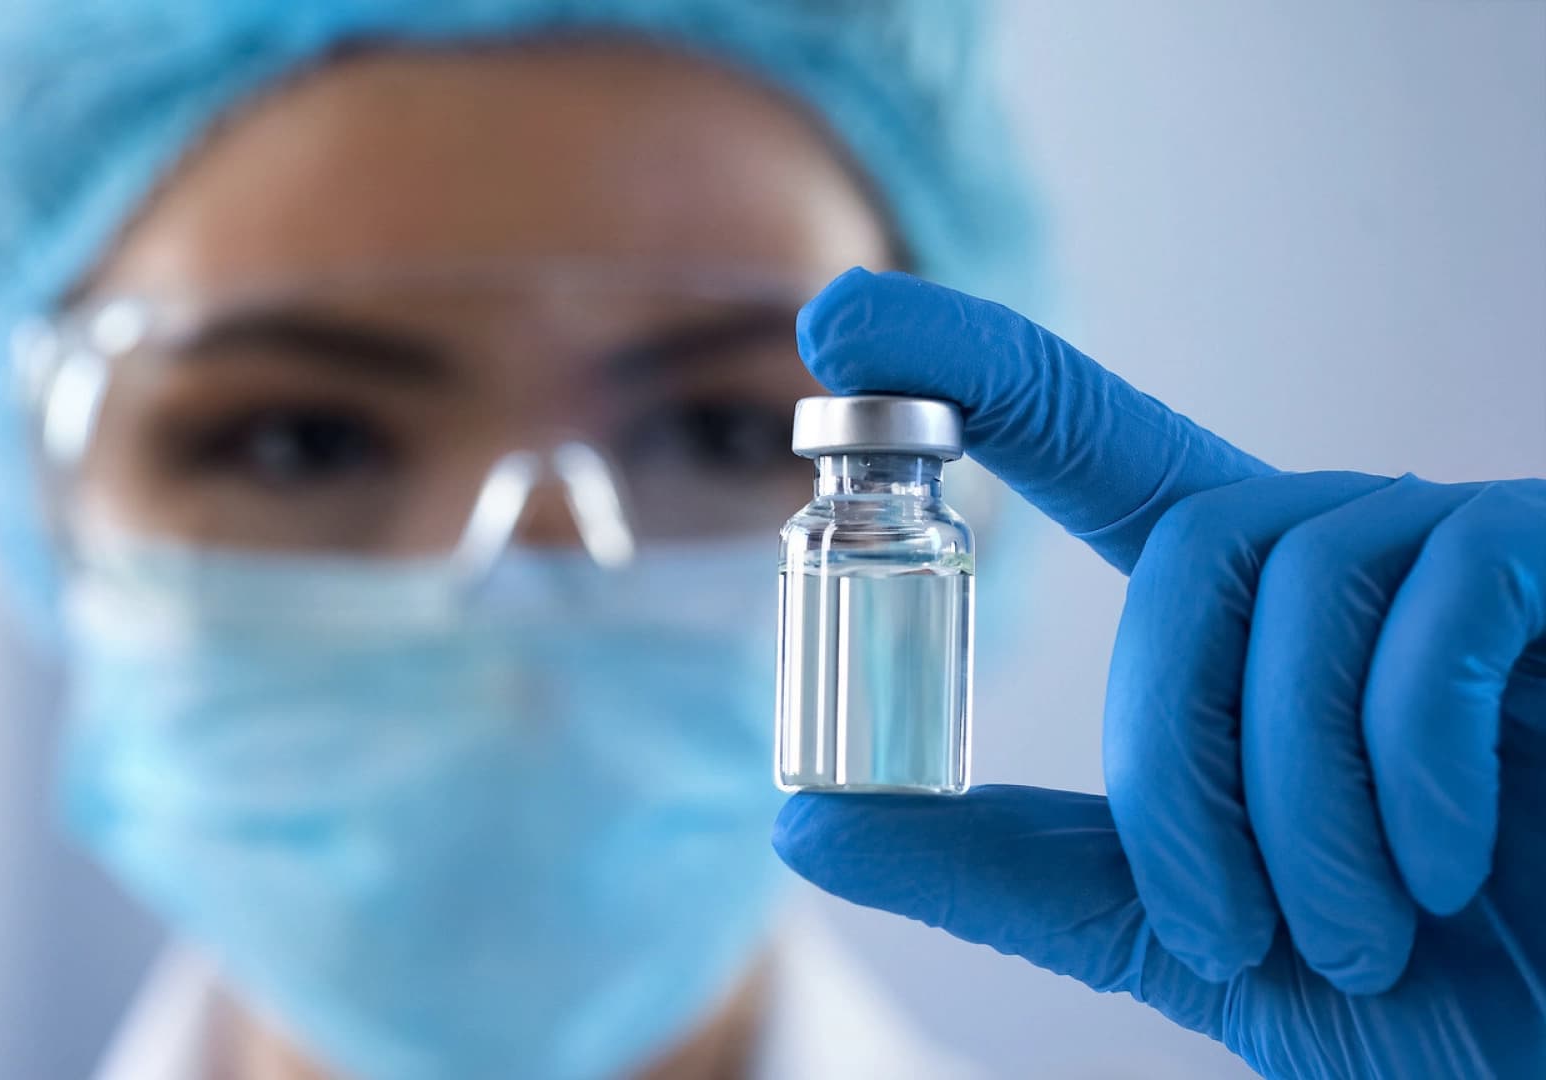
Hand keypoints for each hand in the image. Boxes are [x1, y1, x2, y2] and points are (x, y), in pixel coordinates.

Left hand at [771, 269, 1545, 1077]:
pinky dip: (1414, 758)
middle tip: (1224, 927)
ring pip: (1296, 578)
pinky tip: (1440, 872)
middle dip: (1176, 757)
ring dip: (1297, 799)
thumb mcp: (1181, 928)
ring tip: (1351, 931)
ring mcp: (1466, 553)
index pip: (1091, 442)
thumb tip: (805, 826)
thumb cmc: (1419, 983)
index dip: (972, 365)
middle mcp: (1345, 556)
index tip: (842, 324)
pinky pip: (1453, 596)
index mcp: (1244, 619)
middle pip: (1189, 550)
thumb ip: (1007, 870)